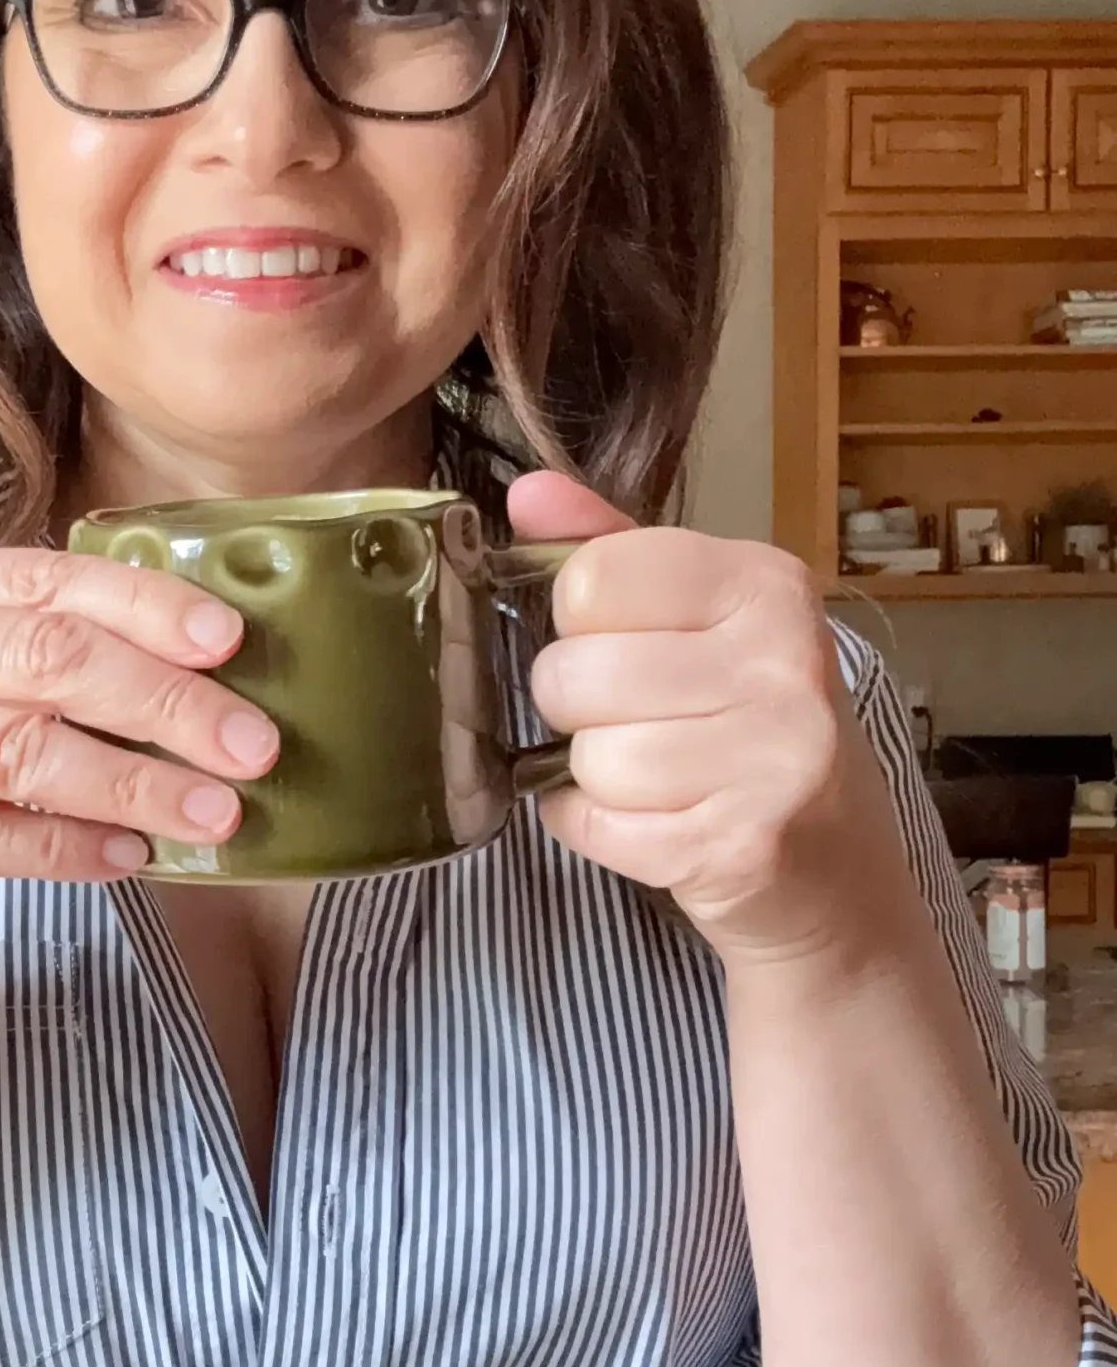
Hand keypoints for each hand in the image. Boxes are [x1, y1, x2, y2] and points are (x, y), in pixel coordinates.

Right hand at [0, 546, 276, 1006]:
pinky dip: (62, 848)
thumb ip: (42, 662)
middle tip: (252, 744)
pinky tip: (126, 858)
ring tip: (212, 815)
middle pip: (48, 658)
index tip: (233, 642)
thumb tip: (203, 674)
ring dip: (131, 784)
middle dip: (164, 702)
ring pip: (18, 747)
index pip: (53, 579)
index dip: (150, 607)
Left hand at [512, 470, 914, 966]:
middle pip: (575, 671)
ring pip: (588, 757)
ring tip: (656, 780)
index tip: (622, 645)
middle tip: (636, 725)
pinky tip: (653, 824)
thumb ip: (611, 552)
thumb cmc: (753, 733)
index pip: (593, 576)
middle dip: (576, 710)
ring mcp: (774, 755)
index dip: (579, 623)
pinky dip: (599, 832)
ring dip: (595, 779)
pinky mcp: (744, 843)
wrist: (839, 875)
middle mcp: (782, 659)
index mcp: (765, 584)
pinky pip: (598, 826)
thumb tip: (527, 491)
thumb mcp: (698, 623)